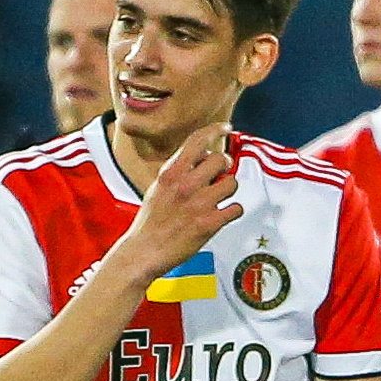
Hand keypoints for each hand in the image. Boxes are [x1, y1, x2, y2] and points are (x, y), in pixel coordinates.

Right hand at [112, 126, 241, 280]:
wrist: (144, 251)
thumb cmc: (150, 222)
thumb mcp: (158, 188)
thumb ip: (178, 172)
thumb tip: (201, 159)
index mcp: (171, 173)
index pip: (197, 141)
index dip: (215, 130)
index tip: (226, 128)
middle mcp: (186, 185)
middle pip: (221, 160)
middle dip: (224, 166)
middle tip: (219, 175)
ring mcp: (199, 204)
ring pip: (232, 183)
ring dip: (228, 190)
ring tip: (217, 198)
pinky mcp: (209, 223)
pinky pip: (236, 208)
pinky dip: (232, 211)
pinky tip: (222, 215)